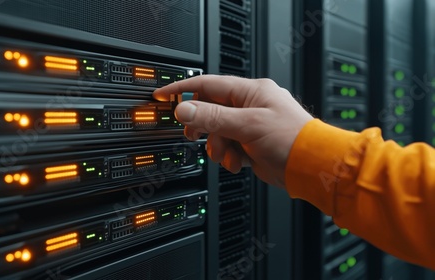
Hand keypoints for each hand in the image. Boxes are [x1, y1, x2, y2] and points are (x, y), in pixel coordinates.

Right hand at [153, 75, 312, 187]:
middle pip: (210, 110)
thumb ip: (213, 117)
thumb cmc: (292, 139)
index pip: (208, 84)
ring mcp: (251, 125)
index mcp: (251, 91)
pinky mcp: (252, 143)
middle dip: (203, 126)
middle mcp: (250, 105)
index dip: (183, 90)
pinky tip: (240, 161)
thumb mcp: (247, 125)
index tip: (164, 95)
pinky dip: (230, 156)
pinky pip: (229, 146)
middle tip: (195, 134)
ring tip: (227, 154)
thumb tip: (184, 109)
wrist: (311, 167)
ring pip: (218, 132)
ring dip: (218, 146)